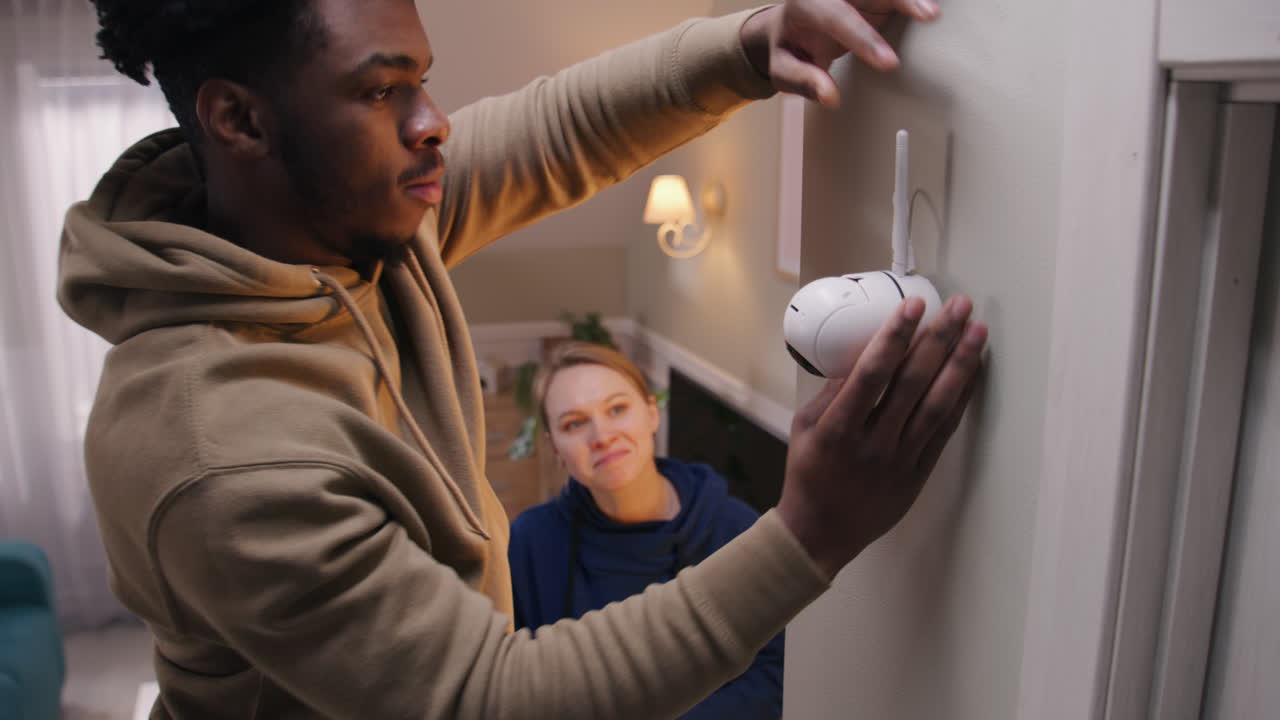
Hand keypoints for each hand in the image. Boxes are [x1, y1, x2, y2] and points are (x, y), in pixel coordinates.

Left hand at [741, 0, 941, 106]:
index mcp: (806, 3)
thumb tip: (832, 98)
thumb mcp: (783, 70)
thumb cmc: (788, 49)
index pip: (838, 17)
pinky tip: (930, 7)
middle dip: (900, 0)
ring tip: (936, 12)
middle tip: (929, 16)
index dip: (866, 39)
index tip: (890, 63)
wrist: (788, 26)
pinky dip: (912, 1)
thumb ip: (805, 82)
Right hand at [777, 295, 985, 578]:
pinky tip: (972, 371)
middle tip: (958, 306)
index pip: (871, 374)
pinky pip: (945, 429)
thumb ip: (834, 391)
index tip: (914, 306)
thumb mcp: (806, 428)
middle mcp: (873, 443)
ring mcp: (900, 459)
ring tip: (978, 330)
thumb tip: (866, 351)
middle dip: (938, 339)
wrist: (821, 531)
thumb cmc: (809, 474)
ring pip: (937, 404)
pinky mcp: (919, 472)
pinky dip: (961, 397)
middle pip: (912, 383)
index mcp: (838, 429)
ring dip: (960, 364)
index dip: (896, 337)